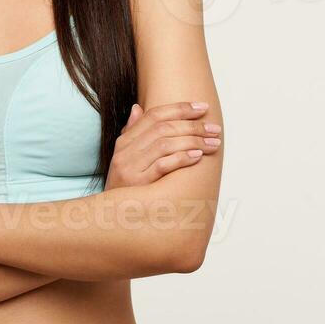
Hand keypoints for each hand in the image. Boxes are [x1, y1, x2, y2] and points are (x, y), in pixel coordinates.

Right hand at [105, 101, 221, 190]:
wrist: (110, 215)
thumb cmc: (124, 187)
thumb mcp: (124, 158)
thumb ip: (132, 132)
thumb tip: (137, 107)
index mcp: (125, 141)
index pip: (154, 115)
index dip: (180, 109)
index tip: (202, 108)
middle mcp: (125, 151)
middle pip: (163, 128)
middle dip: (193, 126)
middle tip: (214, 128)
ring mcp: (130, 167)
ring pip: (165, 144)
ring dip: (194, 141)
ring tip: (213, 143)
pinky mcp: (138, 184)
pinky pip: (163, 165)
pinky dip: (182, 158)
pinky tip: (197, 157)